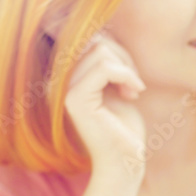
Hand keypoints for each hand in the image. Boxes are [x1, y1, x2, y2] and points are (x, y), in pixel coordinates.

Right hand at [62, 30, 147, 178]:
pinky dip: (127, 76)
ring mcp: (64, 89)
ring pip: (100, 51)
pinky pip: (105, 68)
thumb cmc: (124, 128)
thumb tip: (104, 32)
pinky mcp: (75, 100)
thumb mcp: (116, 86)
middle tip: (135, 83)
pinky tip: (134, 92)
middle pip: (94, 41)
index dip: (115, 50)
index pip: (88, 39)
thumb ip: (107, 62)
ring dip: (127, 68)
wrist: (125, 162)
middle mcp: (59, 80)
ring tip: (134, 89)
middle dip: (123, 57)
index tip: (130, 76)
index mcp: (67, 76)